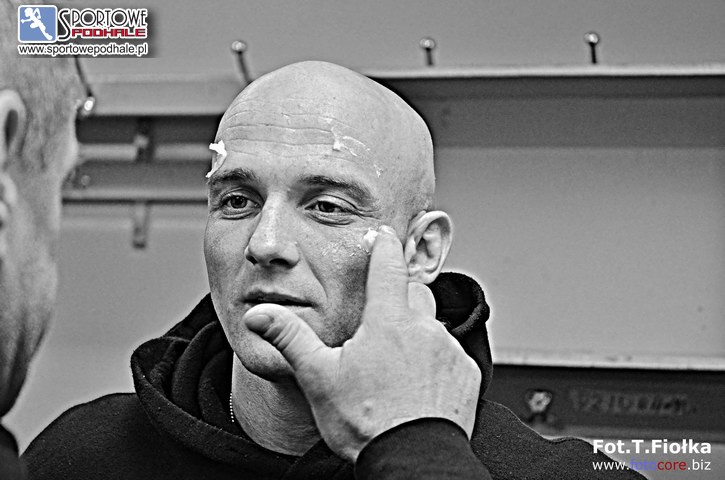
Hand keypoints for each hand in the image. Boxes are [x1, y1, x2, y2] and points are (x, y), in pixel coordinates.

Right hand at [243, 226, 481, 460]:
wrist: (411, 461)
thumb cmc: (366, 422)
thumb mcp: (318, 377)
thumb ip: (290, 337)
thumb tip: (260, 313)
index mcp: (388, 321)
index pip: (388, 265)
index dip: (385, 244)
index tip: (384, 233)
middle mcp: (424, 329)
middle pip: (414, 294)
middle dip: (399, 298)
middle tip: (379, 325)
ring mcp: (449, 351)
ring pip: (432, 327)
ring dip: (416, 336)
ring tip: (394, 368)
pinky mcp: (465, 375)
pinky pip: (450, 356)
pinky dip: (435, 363)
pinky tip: (417, 387)